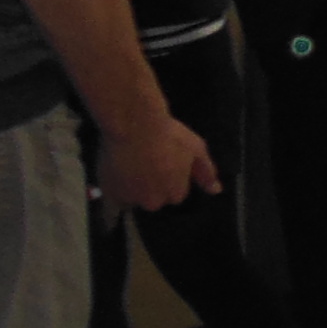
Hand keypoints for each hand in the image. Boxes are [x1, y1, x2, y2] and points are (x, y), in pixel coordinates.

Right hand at [98, 111, 218, 210]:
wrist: (134, 124)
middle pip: (153, 197)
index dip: (169, 177)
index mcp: (176, 194)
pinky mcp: (110, 193)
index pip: (174, 193)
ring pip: (132, 197)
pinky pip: (113, 199)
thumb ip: (206, 172)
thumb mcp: (196, 148)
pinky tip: (115, 178)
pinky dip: (114, 192)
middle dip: (150, 184)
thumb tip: (216, 190)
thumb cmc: (168, 134)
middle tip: (145, 161)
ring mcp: (131, 199)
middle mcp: (154, 202)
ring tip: (129, 164)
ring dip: (131, 187)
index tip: (163, 162)